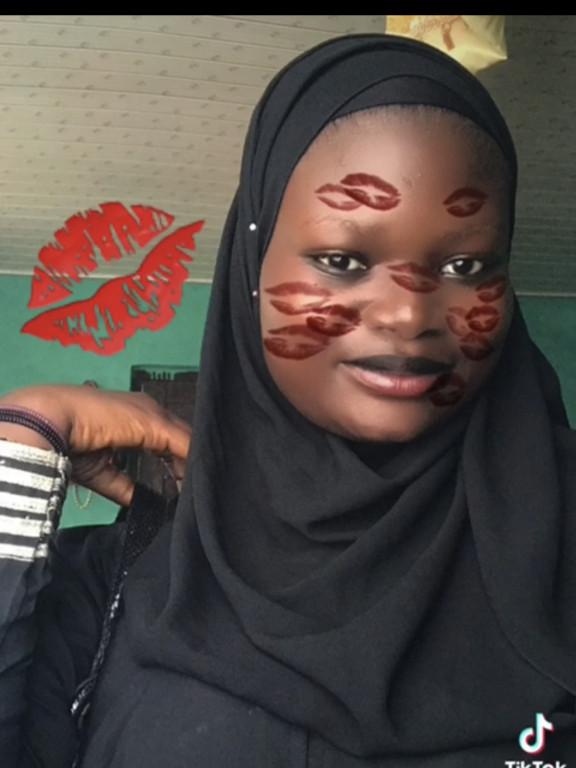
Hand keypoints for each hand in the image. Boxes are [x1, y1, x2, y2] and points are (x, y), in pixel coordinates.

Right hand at [0, 385, 190, 505]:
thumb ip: (124, 485)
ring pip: (187, 440)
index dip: (178, 462)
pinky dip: (192, 462)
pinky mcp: (156, 423)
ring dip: (193, 465)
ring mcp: (154, 414)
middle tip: (198, 491)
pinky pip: (185, 443)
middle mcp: (148, 409)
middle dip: (189, 464)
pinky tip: (196, 480)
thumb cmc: (67, 441)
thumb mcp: (101, 470)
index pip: (168, 439)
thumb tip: (141, 502)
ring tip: (200, 489)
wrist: (49, 420)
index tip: (184, 486)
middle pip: (181, 437)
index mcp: (135, 415)